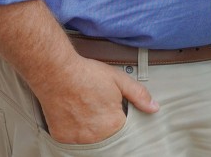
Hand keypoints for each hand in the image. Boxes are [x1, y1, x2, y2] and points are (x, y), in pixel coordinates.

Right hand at [35, 56, 156, 144]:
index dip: (118, 117)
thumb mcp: (119, 80)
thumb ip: (139, 95)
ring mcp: (78, 138)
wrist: (56, 72)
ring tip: (84, 108)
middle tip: (95, 106)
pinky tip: (73, 113)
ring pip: (89, 138)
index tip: (110, 109)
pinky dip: (74, 129)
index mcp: (113, 124)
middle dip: (104, 123)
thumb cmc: (87, 74)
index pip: (122, 129)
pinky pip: (73, 138)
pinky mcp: (62, 137)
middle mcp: (96, 136)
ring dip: (90, 128)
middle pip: (106, 135)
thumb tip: (154, 107)